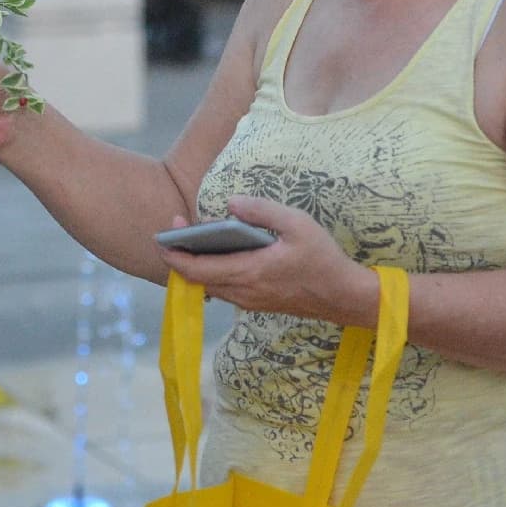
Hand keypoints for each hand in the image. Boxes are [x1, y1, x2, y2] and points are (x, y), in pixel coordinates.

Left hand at [157, 195, 375, 325]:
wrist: (344, 297)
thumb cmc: (323, 259)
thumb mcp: (297, 225)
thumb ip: (263, 211)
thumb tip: (231, 203)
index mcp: (248, 273)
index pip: (196, 270)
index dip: (173, 256)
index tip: (161, 237)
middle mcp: (243, 292)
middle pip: (197, 280)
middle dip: (180, 257)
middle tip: (176, 229)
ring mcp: (249, 301)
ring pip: (210, 286)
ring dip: (197, 266)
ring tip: (196, 237)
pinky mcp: (257, 303)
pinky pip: (225, 289)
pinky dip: (213, 272)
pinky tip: (221, 252)